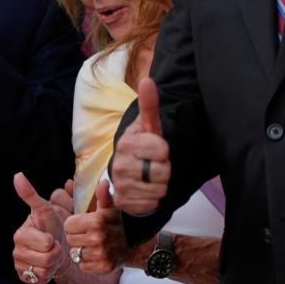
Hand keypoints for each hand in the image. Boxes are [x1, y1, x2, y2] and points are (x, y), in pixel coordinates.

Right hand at [12, 172, 70, 283]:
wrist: (56, 250)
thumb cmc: (52, 228)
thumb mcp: (46, 211)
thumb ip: (31, 195)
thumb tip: (17, 175)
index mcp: (21, 233)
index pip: (45, 243)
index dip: (53, 243)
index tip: (51, 238)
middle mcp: (16, 248)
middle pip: (46, 258)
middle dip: (56, 254)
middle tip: (54, 247)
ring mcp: (19, 263)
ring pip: (43, 269)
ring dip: (52, 264)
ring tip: (51, 256)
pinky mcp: (23, 276)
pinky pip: (40, 279)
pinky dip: (47, 274)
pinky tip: (46, 267)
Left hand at [63, 180, 127, 273]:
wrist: (135, 247)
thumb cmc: (117, 225)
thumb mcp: (110, 209)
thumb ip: (102, 195)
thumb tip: (102, 182)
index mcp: (97, 221)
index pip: (67, 225)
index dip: (74, 224)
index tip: (84, 225)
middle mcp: (99, 238)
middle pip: (70, 239)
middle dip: (77, 237)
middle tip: (89, 236)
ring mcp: (101, 254)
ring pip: (75, 253)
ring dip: (81, 250)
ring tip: (93, 245)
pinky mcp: (103, 268)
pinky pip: (82, 265)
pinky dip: (87, 262)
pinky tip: (96, 255)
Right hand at [112, 77, 170, 214]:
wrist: (128, 173)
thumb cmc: (144, 148)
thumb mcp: (150, 126)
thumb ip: (149, 105)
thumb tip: (147, 80)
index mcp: (126, 143)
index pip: (163, 150)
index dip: (165, 151)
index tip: (157, 150)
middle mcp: (119, 164)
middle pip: (163, 172)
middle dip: (165, 170)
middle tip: (154, 165)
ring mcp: (120, 185)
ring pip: (160, 189)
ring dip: (161, 186)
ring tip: (150, 179)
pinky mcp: (123, 202)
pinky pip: (152, 204)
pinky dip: (153, 200)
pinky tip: (145, 192)